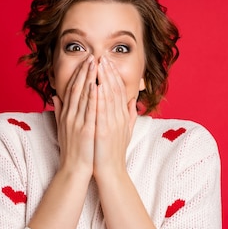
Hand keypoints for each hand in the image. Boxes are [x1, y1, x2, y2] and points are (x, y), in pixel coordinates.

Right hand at [52, 55, 97, 177]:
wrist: (73, 169)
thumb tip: (55, 96)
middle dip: (84, 71)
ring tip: (95, 64)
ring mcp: (77, 122)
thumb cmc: (72, 150)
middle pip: (77, 89)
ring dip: (89, 78)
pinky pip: (89, 111)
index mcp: (66, 115)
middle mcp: (70, 116)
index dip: (78, 74)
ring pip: (83, 96)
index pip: (72, 89)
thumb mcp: (62, 128)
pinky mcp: (85, 131)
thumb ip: (59, 111)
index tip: (85, 61)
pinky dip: (92, 97)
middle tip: (91, 56)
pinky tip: (96, 85)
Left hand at [93, 56, 137, 178]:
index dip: (114, 75)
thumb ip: (129, 115)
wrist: (111, 171)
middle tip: (103, 57)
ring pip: (108, 97)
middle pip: (115, 90)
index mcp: (122, 116)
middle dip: (109, 72)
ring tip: (98, 65)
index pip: (119, 91)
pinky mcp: (104, 131)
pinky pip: (101, 111)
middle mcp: (119, 117)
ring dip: (103, 79)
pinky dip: (98, 98)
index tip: (108, 62)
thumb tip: (133, 101)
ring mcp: (112, 124)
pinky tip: (94, 86)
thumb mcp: (124, 131)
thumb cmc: (113, 152)